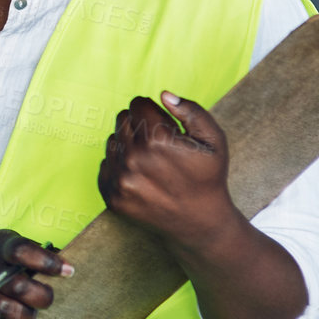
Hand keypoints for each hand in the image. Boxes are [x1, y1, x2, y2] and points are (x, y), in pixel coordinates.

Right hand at [0, 229, 71, 318]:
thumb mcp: (6, 242)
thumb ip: (34, 252)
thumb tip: (67, 266)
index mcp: (0, 249)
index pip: (22, 252)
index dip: (47, 262)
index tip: (68, 270)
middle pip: (20, 287)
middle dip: (41, 295)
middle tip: (46, 294)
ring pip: (12, 311)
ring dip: (29, 313)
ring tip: (31, 308)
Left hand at [98, 93, 236, 250]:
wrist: (200, 223)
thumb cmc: (207, 178)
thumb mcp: (213, 140)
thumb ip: (191, 111)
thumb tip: (163, 95)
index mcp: (157, 140)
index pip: (137, 104)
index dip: (152, 111)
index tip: (164, 125)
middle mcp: (134, 158)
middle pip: (122, 119)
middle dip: (139, 125)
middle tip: (158, 144)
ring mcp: (120, 179)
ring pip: (112, 140)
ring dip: (128, 145)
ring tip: (151, 162)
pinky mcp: (111, 195)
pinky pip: (105, 164)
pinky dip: (119, 166)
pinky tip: (141, 177)